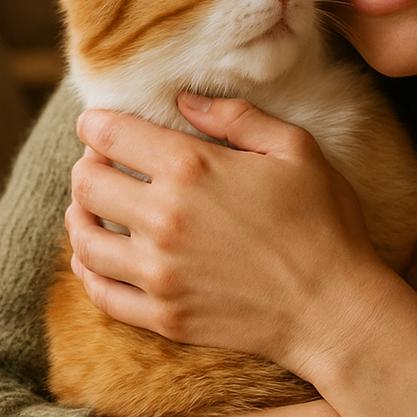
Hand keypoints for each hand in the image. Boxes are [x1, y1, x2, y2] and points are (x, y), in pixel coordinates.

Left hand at [66, 94, 394, 380]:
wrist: (335, 308)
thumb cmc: (324, 223)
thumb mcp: (295, 149)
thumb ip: (237, 117)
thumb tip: (186, 101)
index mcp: (192, 169)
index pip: (109, 135)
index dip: (96, 123)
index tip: (99, 124)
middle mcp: (163, 219)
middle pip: (86, 183)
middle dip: (87, 165)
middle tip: (101, 163)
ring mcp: (159, 272)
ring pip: (84, 238)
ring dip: (81, 215)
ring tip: (91, 207)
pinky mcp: (163, 316)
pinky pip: (100, 292)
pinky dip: (88, 270)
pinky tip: (94, 257)